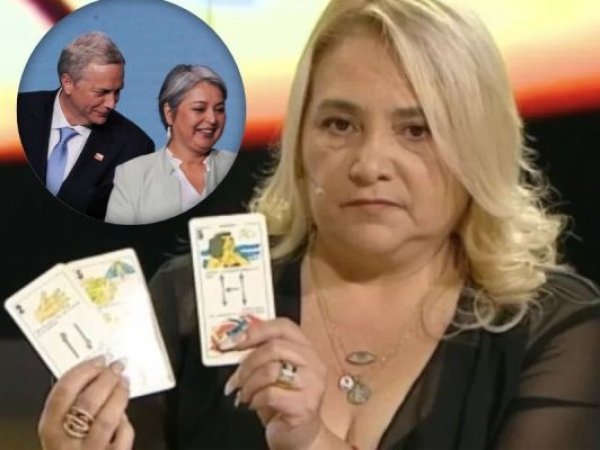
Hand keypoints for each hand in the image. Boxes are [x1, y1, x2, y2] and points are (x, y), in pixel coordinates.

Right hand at [38, 356, 132, 449]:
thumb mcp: (62, 429)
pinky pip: (121, 438)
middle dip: (106, 379)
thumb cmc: (70, 448)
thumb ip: (71, 406)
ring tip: (125, 382)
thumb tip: (94, 375)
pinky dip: (125, 424)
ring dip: (119, 395)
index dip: (83, 371)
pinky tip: (124, 416)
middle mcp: (66, 443)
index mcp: (50, 429)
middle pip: (87, 402)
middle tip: (117, 366)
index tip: (98, 359)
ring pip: (107, 418)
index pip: (63, 392)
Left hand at [224, 318, 327, 449]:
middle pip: (275, 347)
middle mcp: (314, 363)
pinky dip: (255, 399)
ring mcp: (313, 385)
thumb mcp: (273, 373)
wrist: (299, 436)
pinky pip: (271, 394)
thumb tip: (234, 342)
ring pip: (271, 370)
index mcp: (307, 349)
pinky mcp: (305, 406)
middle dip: (247, 363)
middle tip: (235, 378)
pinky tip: (254, 404)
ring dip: (248, 384)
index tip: (233, 341)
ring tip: (243, 394)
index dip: (256, 330)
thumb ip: (261, 354)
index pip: (284, 326)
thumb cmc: (284, 402)